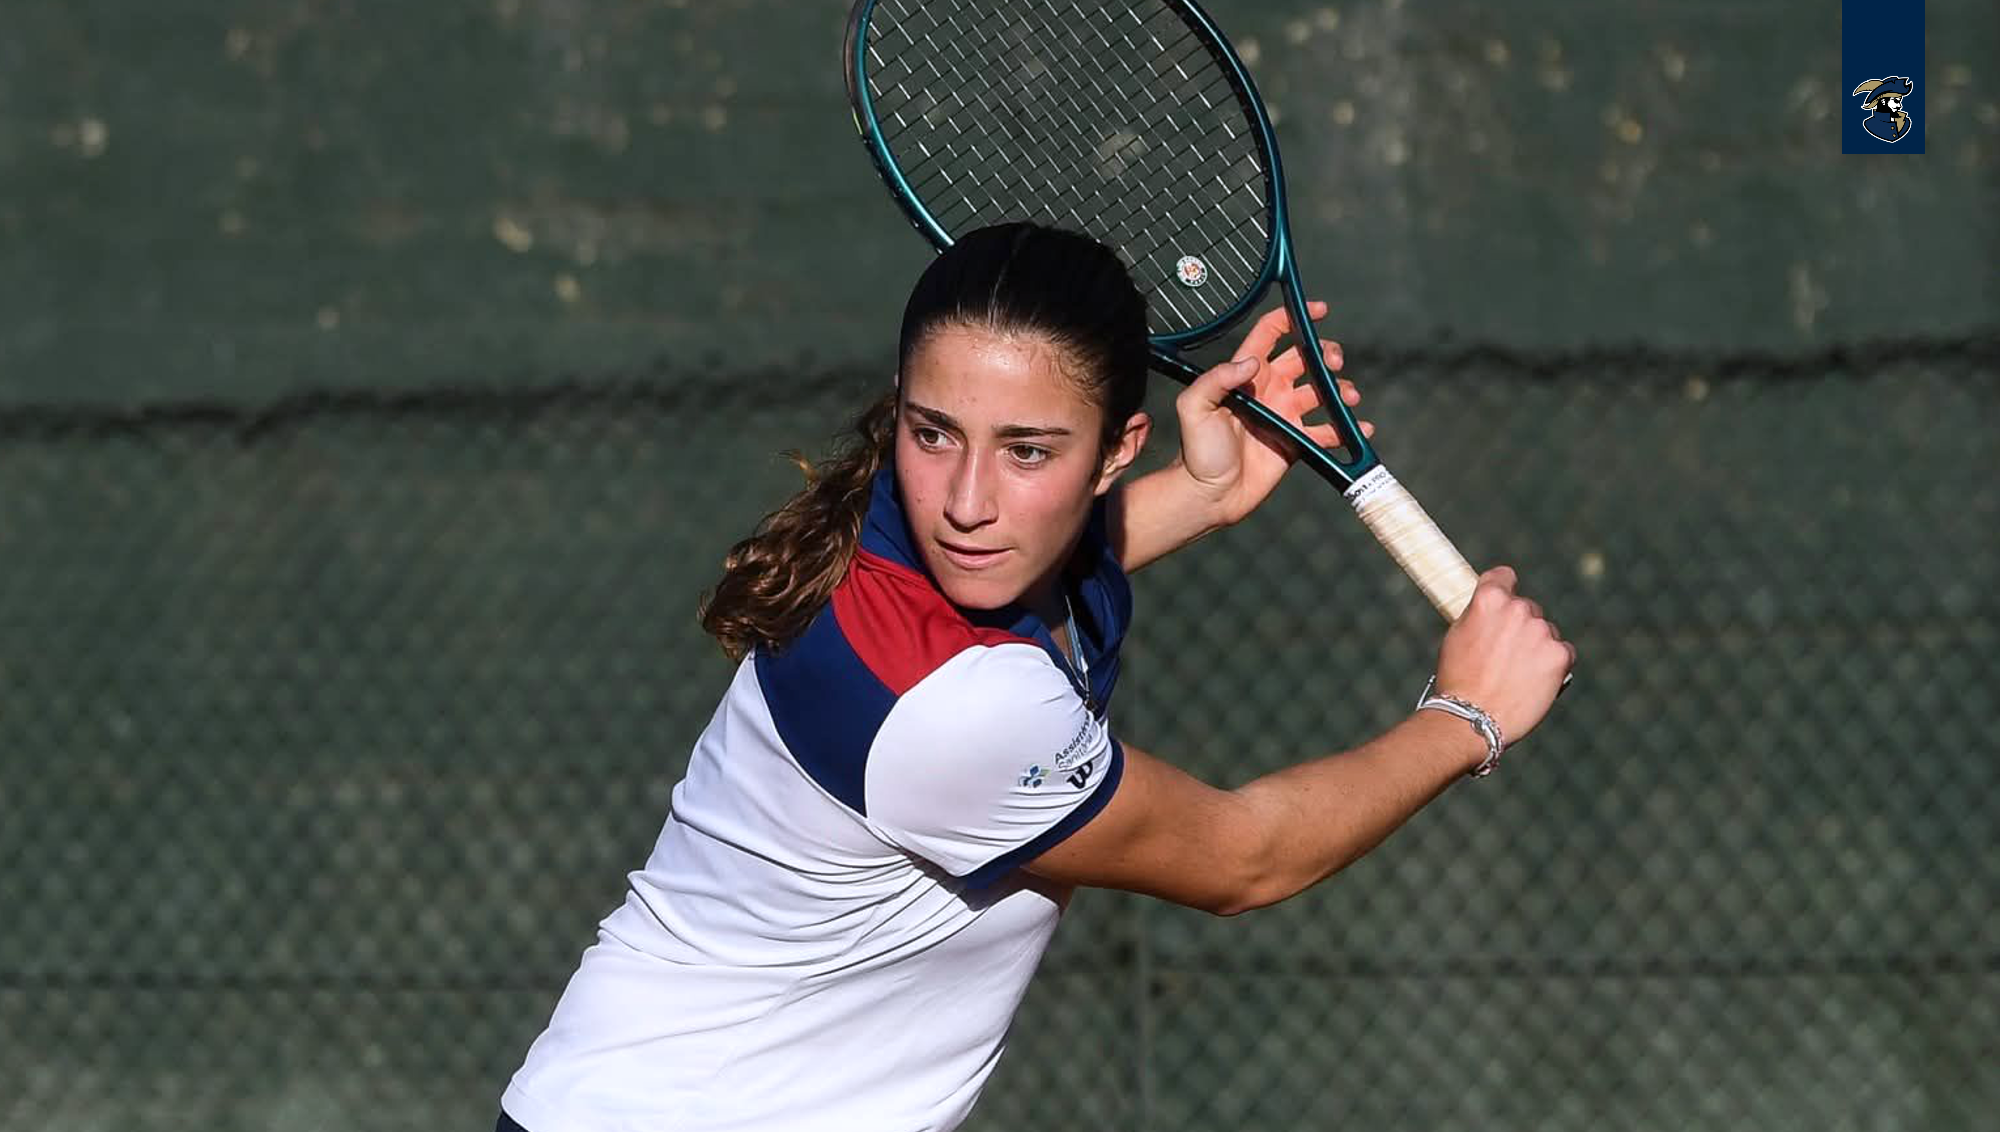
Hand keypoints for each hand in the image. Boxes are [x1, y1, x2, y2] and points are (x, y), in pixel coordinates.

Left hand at [1174, 301, 1371, 526]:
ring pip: (1322, 392)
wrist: (1210, 495)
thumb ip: (1217, 379)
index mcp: (1247, 375)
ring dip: (1341, 390)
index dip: (1294, 317)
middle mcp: (1269, 390)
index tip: (1319, 311)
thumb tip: (1252, 362)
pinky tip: (1358, 429)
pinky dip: (1347, 429)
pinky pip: (1327, 431)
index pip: (1271, 334)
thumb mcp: (1194, 408)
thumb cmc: (1197, 452)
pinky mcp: (1297, 443)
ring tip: (1348, 399)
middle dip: (1326, 354)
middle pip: (1306, 359)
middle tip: (1334, 363)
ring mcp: (1285, 416)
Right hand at [1433, 567, 1575, 752]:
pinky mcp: (1560, 655)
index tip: (1503, 604)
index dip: (1503, 589)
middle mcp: (1518, 608)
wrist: (1472, 719)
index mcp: (1489, 598)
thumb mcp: (1458, 635)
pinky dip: (1553, 665)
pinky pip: (1563, 653)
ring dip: (1537, 647)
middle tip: (1505, 656)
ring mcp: (1542, 631)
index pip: (1505, 576)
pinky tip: (1534, 682)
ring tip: (1517, 675)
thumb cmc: (1458, 680)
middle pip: (1528, 609)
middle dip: (1520, 627)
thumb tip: (1493, 609)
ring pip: (1546, 632)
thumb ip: (1479, 615)